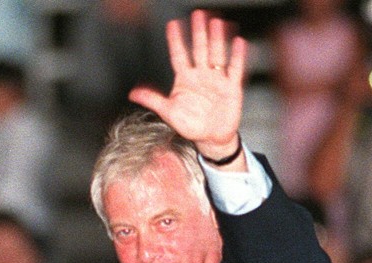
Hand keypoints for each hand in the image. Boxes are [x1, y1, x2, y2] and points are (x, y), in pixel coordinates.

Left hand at [129, 9, 246, 160]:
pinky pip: (235, 70)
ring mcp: (216, 80)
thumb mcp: (168, 112)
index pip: (179, 56)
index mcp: (185, 79)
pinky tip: (238, 43)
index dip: (175, 41)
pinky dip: (237, 57)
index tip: (172, 25)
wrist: (210, 137)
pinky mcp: (231, 87)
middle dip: (198, 33)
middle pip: (199, 50)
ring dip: (216, 40)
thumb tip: (132, 93)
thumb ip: (152, 99)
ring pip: (216, 55)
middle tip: (197, 14)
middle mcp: (201, 76)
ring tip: (216, 23)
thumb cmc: (190, 124)